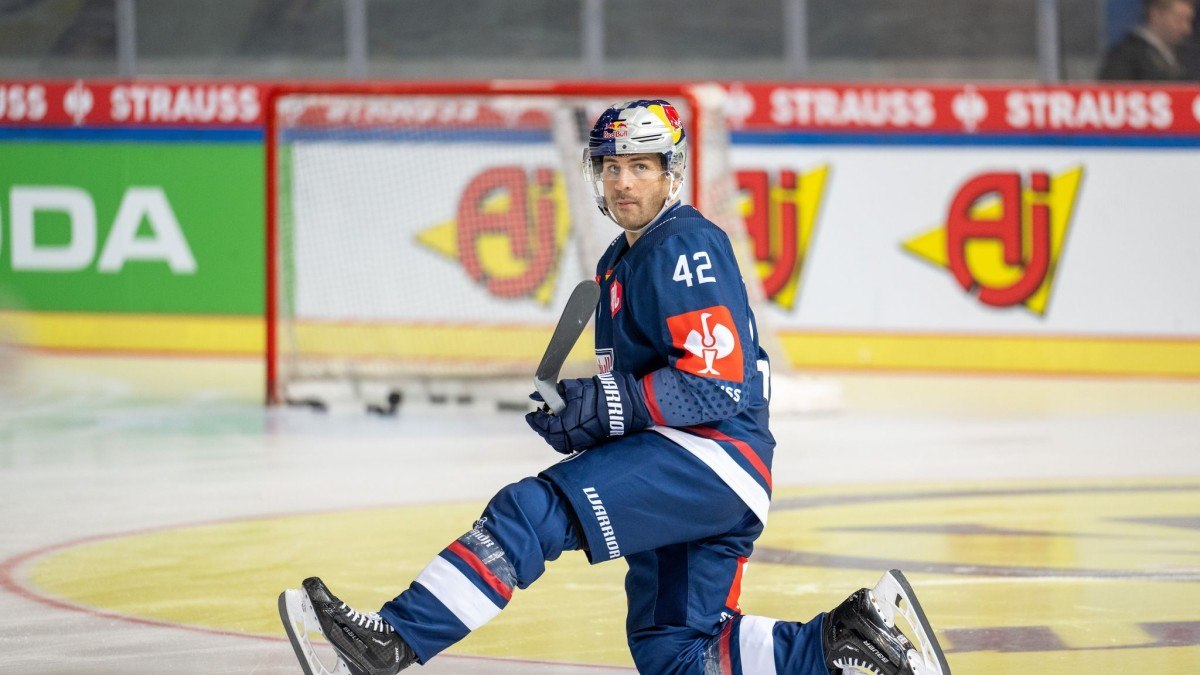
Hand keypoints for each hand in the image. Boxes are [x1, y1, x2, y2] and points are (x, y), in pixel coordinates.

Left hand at [525, 373, 650, 453]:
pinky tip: (564, 424)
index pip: (545, 426)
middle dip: (543, 427)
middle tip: (539, 417)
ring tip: (551, 420)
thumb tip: (540, 393)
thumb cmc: (601, 394)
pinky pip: (572, 441)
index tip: (531, 414)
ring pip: (561, 441)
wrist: (626, 404)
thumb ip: (557, 391)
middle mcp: (574, 437)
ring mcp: (583, 441)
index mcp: (567, 425)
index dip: (536, 420)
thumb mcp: (576, 388)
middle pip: (552, 437)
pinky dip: (564, 434)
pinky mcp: (591, 441)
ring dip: (553, 431)